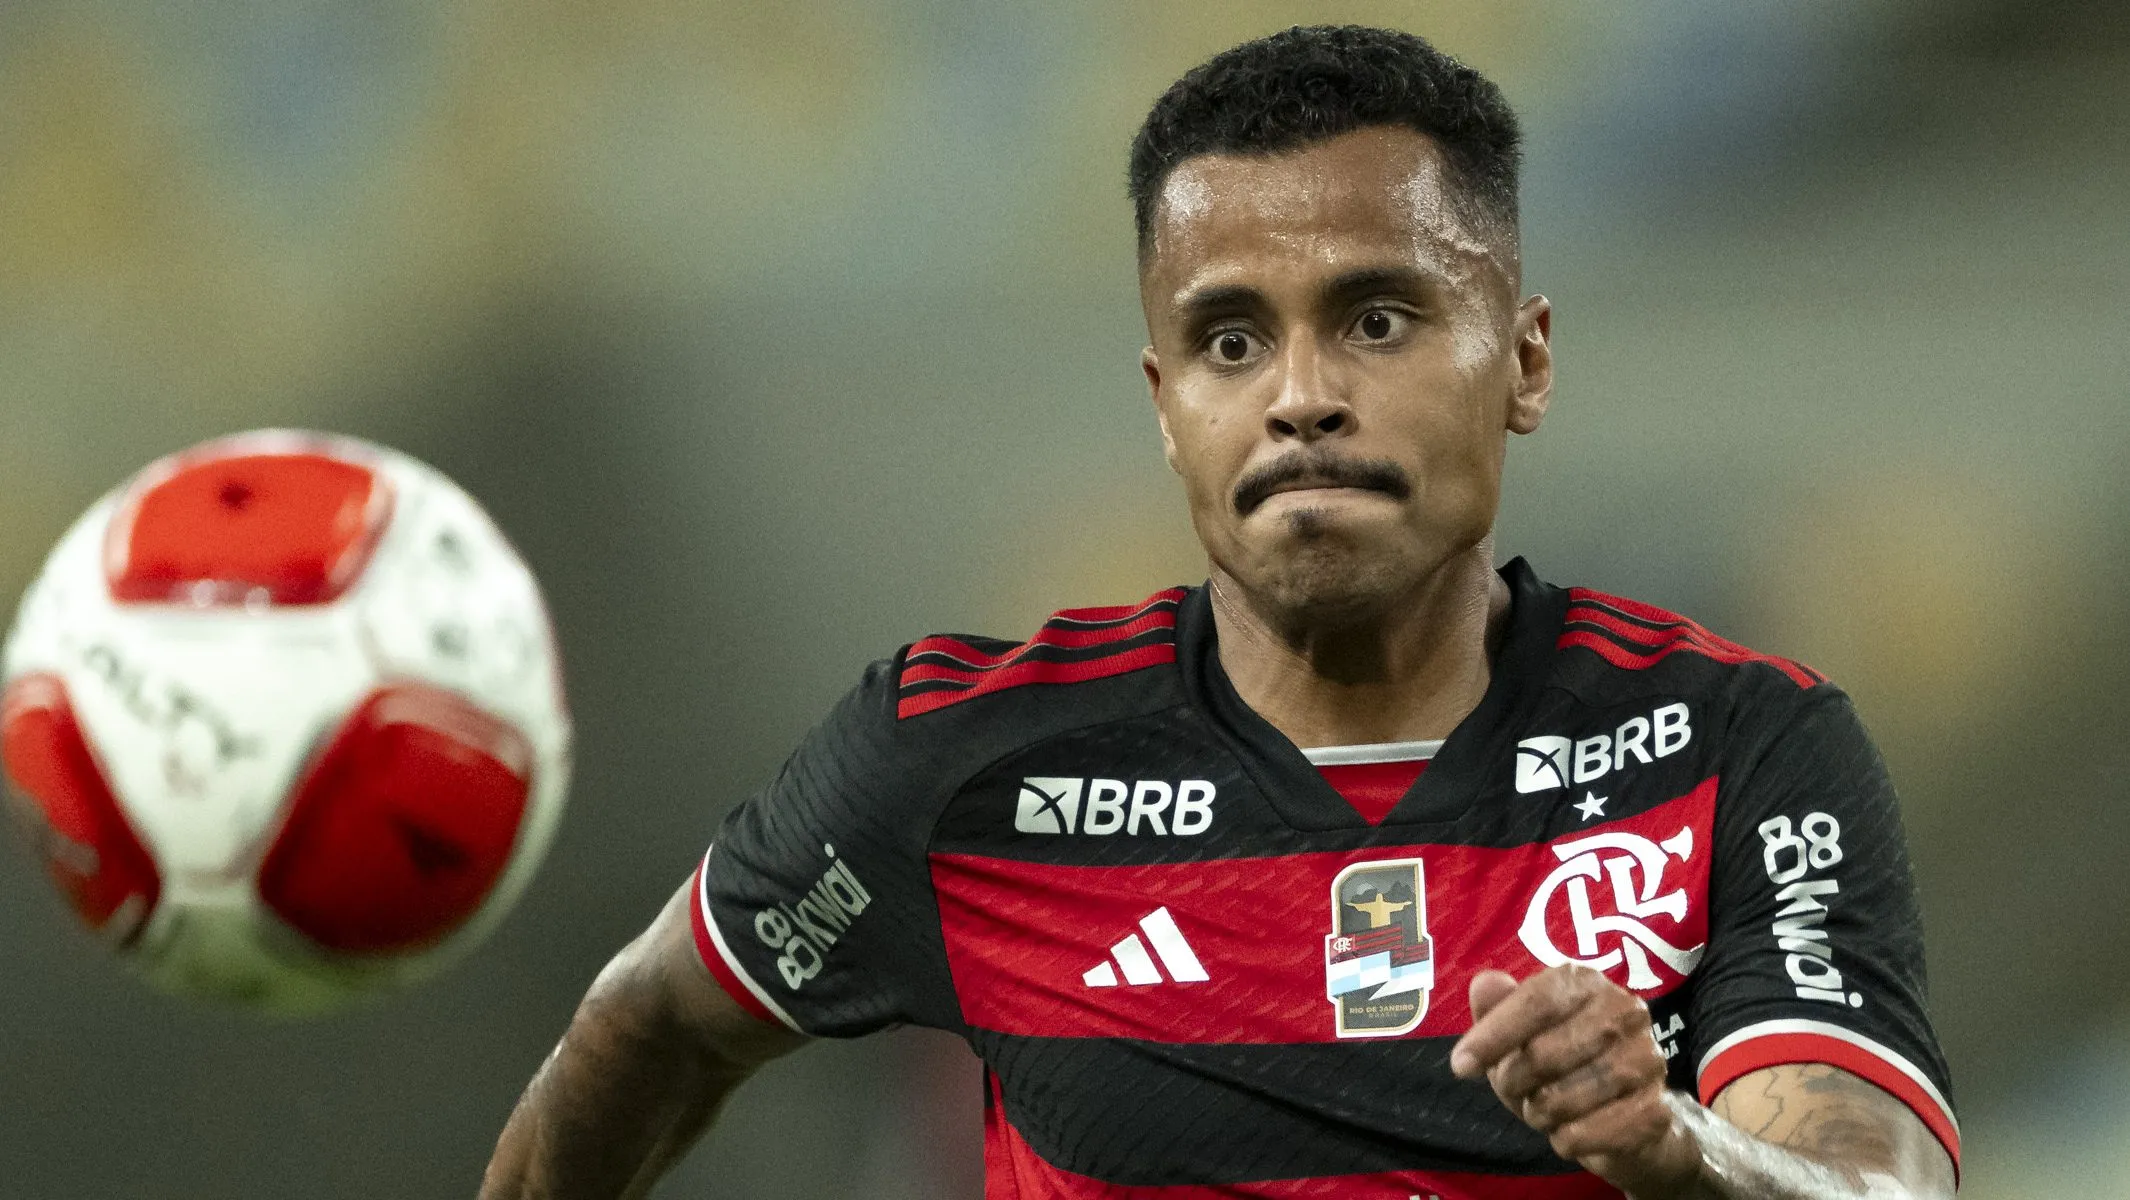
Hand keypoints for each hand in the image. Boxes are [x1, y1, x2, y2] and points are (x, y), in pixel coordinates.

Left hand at [1449, 965, 1701, 1196]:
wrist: (1628, 1117)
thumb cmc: (1562, 1066)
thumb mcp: (1519, 1037)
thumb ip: (1497, 1009)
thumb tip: (1484, 983)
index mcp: (1587, 982)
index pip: (1535, 1002)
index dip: (1493, 1036)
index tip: (1460, 1066)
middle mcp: (1625, 1011)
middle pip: (1545, 1053)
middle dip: (1514, 1082)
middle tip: (1515, 1092)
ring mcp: (1647, 1059)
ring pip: (1565, 1097)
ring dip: (1540, 1114)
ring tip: (1543, 1111)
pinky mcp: (1656, 1108)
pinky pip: (1590, 1132)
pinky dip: (1567, 1140)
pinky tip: (1568, 1133)